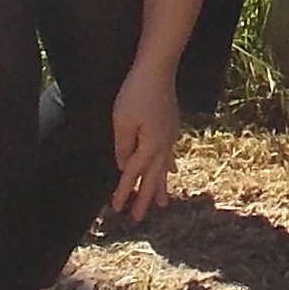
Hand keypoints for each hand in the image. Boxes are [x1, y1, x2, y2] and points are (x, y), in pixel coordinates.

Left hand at [108, 56, 183, 221]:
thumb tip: (125, 166)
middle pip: (152, 178)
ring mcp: (170, 137)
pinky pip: (170, 155)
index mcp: (149, 146)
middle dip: (145, 199)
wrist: (158, 70)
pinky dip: (169, 166)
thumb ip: (123, 147)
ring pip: (164, 169)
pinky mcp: (171, 128)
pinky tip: (172, 171)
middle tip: (138, 219)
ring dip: (162, 187)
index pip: (133, 174)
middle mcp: (163, 146)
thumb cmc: (136, 93)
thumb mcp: (121, 121)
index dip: (124, 192)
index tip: (116, 209)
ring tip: (163, 205)